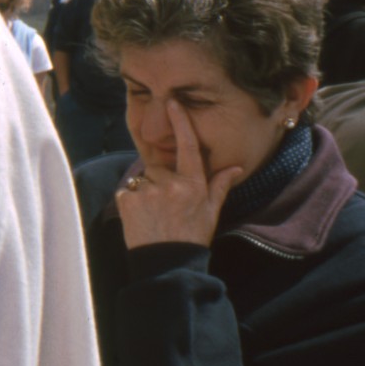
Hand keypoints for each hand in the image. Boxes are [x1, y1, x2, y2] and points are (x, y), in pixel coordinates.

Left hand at [117, 99, 244, 248]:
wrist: (167, 263)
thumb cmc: (191, 236)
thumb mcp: (211, 212)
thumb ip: (220, 185)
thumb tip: (237, 167)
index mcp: (193, 185)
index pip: (188, 148)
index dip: (181, 123)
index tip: (173, 103)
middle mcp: (171, 184)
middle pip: (159, 167)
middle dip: (160, 180)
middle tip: (166, 206)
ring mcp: (148, 191)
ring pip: (143, 179)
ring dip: (146, 191)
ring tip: (155, 214)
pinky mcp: (128, 199)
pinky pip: (128, 190)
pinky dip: (132, 200)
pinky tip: (142, 217)